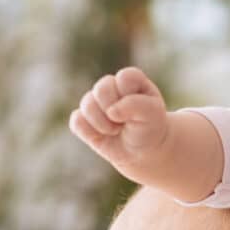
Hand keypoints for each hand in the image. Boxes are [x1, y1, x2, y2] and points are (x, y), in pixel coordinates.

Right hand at [69, 66, 169, 182]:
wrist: (143, 151)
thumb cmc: (150, 127)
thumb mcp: (153, 114)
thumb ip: (136, 105)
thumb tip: (111, 111)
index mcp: (130, 79)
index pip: (124, 78)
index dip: (129, 97)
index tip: (141, 110)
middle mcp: (111, 86)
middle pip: (101, 88)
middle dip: (114, 111)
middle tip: (125, 123)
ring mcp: (95, 102)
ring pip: (86, 104)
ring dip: (103, 123)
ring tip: (116, 130)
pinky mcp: (83, 119)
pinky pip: (76, 121)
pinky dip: (90, 133)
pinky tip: (102, 136)